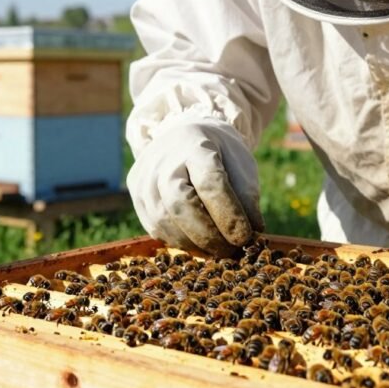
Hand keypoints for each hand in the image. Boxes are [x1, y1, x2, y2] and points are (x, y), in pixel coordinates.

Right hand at [128, 117, 263, 256]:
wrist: (183, 136)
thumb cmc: (219, 155)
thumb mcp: (241, 164)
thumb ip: (247, 196)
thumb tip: (253, 232)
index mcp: (195, 147)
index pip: (210, 183)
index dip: (228, 214)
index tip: (245, 237)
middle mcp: (163, 161)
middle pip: (179, 204)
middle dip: (208, 235)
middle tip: (230, 251)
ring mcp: (144, 178)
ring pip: (164, 221)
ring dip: (194, 243)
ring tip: (217, 249)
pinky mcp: (135, 195)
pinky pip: (155, 228)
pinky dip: (179, 241)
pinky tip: (198, 242)